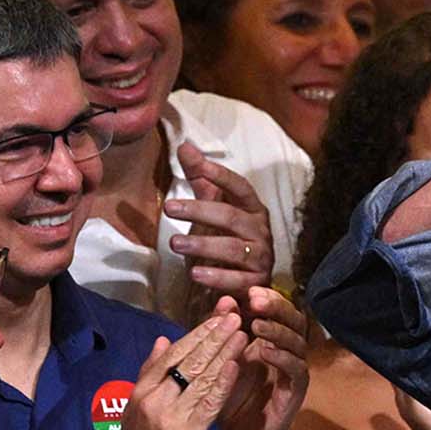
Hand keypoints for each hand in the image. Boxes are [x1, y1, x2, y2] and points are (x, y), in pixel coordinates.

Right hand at [113, 308, 246, 429]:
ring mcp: (169, 416)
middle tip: (235, 316)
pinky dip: (224, 383)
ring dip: (225, 353)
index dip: (196, 334)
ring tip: (243, 333)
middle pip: (188, 361)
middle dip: (214, 336)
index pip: (171, 355)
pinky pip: (209, 403)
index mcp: (140, 392)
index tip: (216, 317)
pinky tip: (237, 365)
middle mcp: (153, 400)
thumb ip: (150, 374)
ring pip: (201, 378)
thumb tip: (163, 340)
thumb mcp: (138, 410)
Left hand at [166, 146, 274, 315]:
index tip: (198, 165)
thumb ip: (202, 179)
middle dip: (200, 211)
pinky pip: (238, 280)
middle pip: (232, 217)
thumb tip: (186, 146)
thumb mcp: (215, 207)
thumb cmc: (228, 239)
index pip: (240, 187)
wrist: (247, 283)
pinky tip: (195, 273)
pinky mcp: (255, 283)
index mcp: (252, 209)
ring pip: (234, 249)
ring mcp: (261, 257)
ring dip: (204, 245)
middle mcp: (260, 231)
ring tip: (175, 243)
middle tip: (169, 207)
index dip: (221, 176)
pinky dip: (217, 277)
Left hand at [219, 288, 310, 429]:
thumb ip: (222, 333)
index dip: (267, 298)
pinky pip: (296, 369)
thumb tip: (224, 300)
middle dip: (276, 307)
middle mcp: (287, 352)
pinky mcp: (296, 392)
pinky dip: (281, 357)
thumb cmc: (229, 399)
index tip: (248, 290)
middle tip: (256, 300)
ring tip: (257, 325)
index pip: (277, 311)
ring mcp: (294, 371)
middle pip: (294, 320)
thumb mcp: (221, 362)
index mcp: (271, 340)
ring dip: (278, 331)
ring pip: (297, 342)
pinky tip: (264, 351)